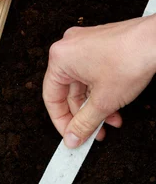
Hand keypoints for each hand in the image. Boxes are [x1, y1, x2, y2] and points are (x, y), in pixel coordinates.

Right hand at [43, 16, 155, 147]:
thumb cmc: (131, 58)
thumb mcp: (102, 102)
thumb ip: (83, 124)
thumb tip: (71, 137)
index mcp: (61, 58)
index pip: (52, 98)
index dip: (61, 122)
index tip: (70, 135)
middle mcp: (70, 48)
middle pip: (69, 93)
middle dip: (84, 117)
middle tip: (91, 133)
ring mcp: (86, 45)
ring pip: (84, 87)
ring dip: (96, 108)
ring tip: (109, 123)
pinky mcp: (101, 46)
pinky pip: (94, 76)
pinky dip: (103, 94)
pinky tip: (114, 108)